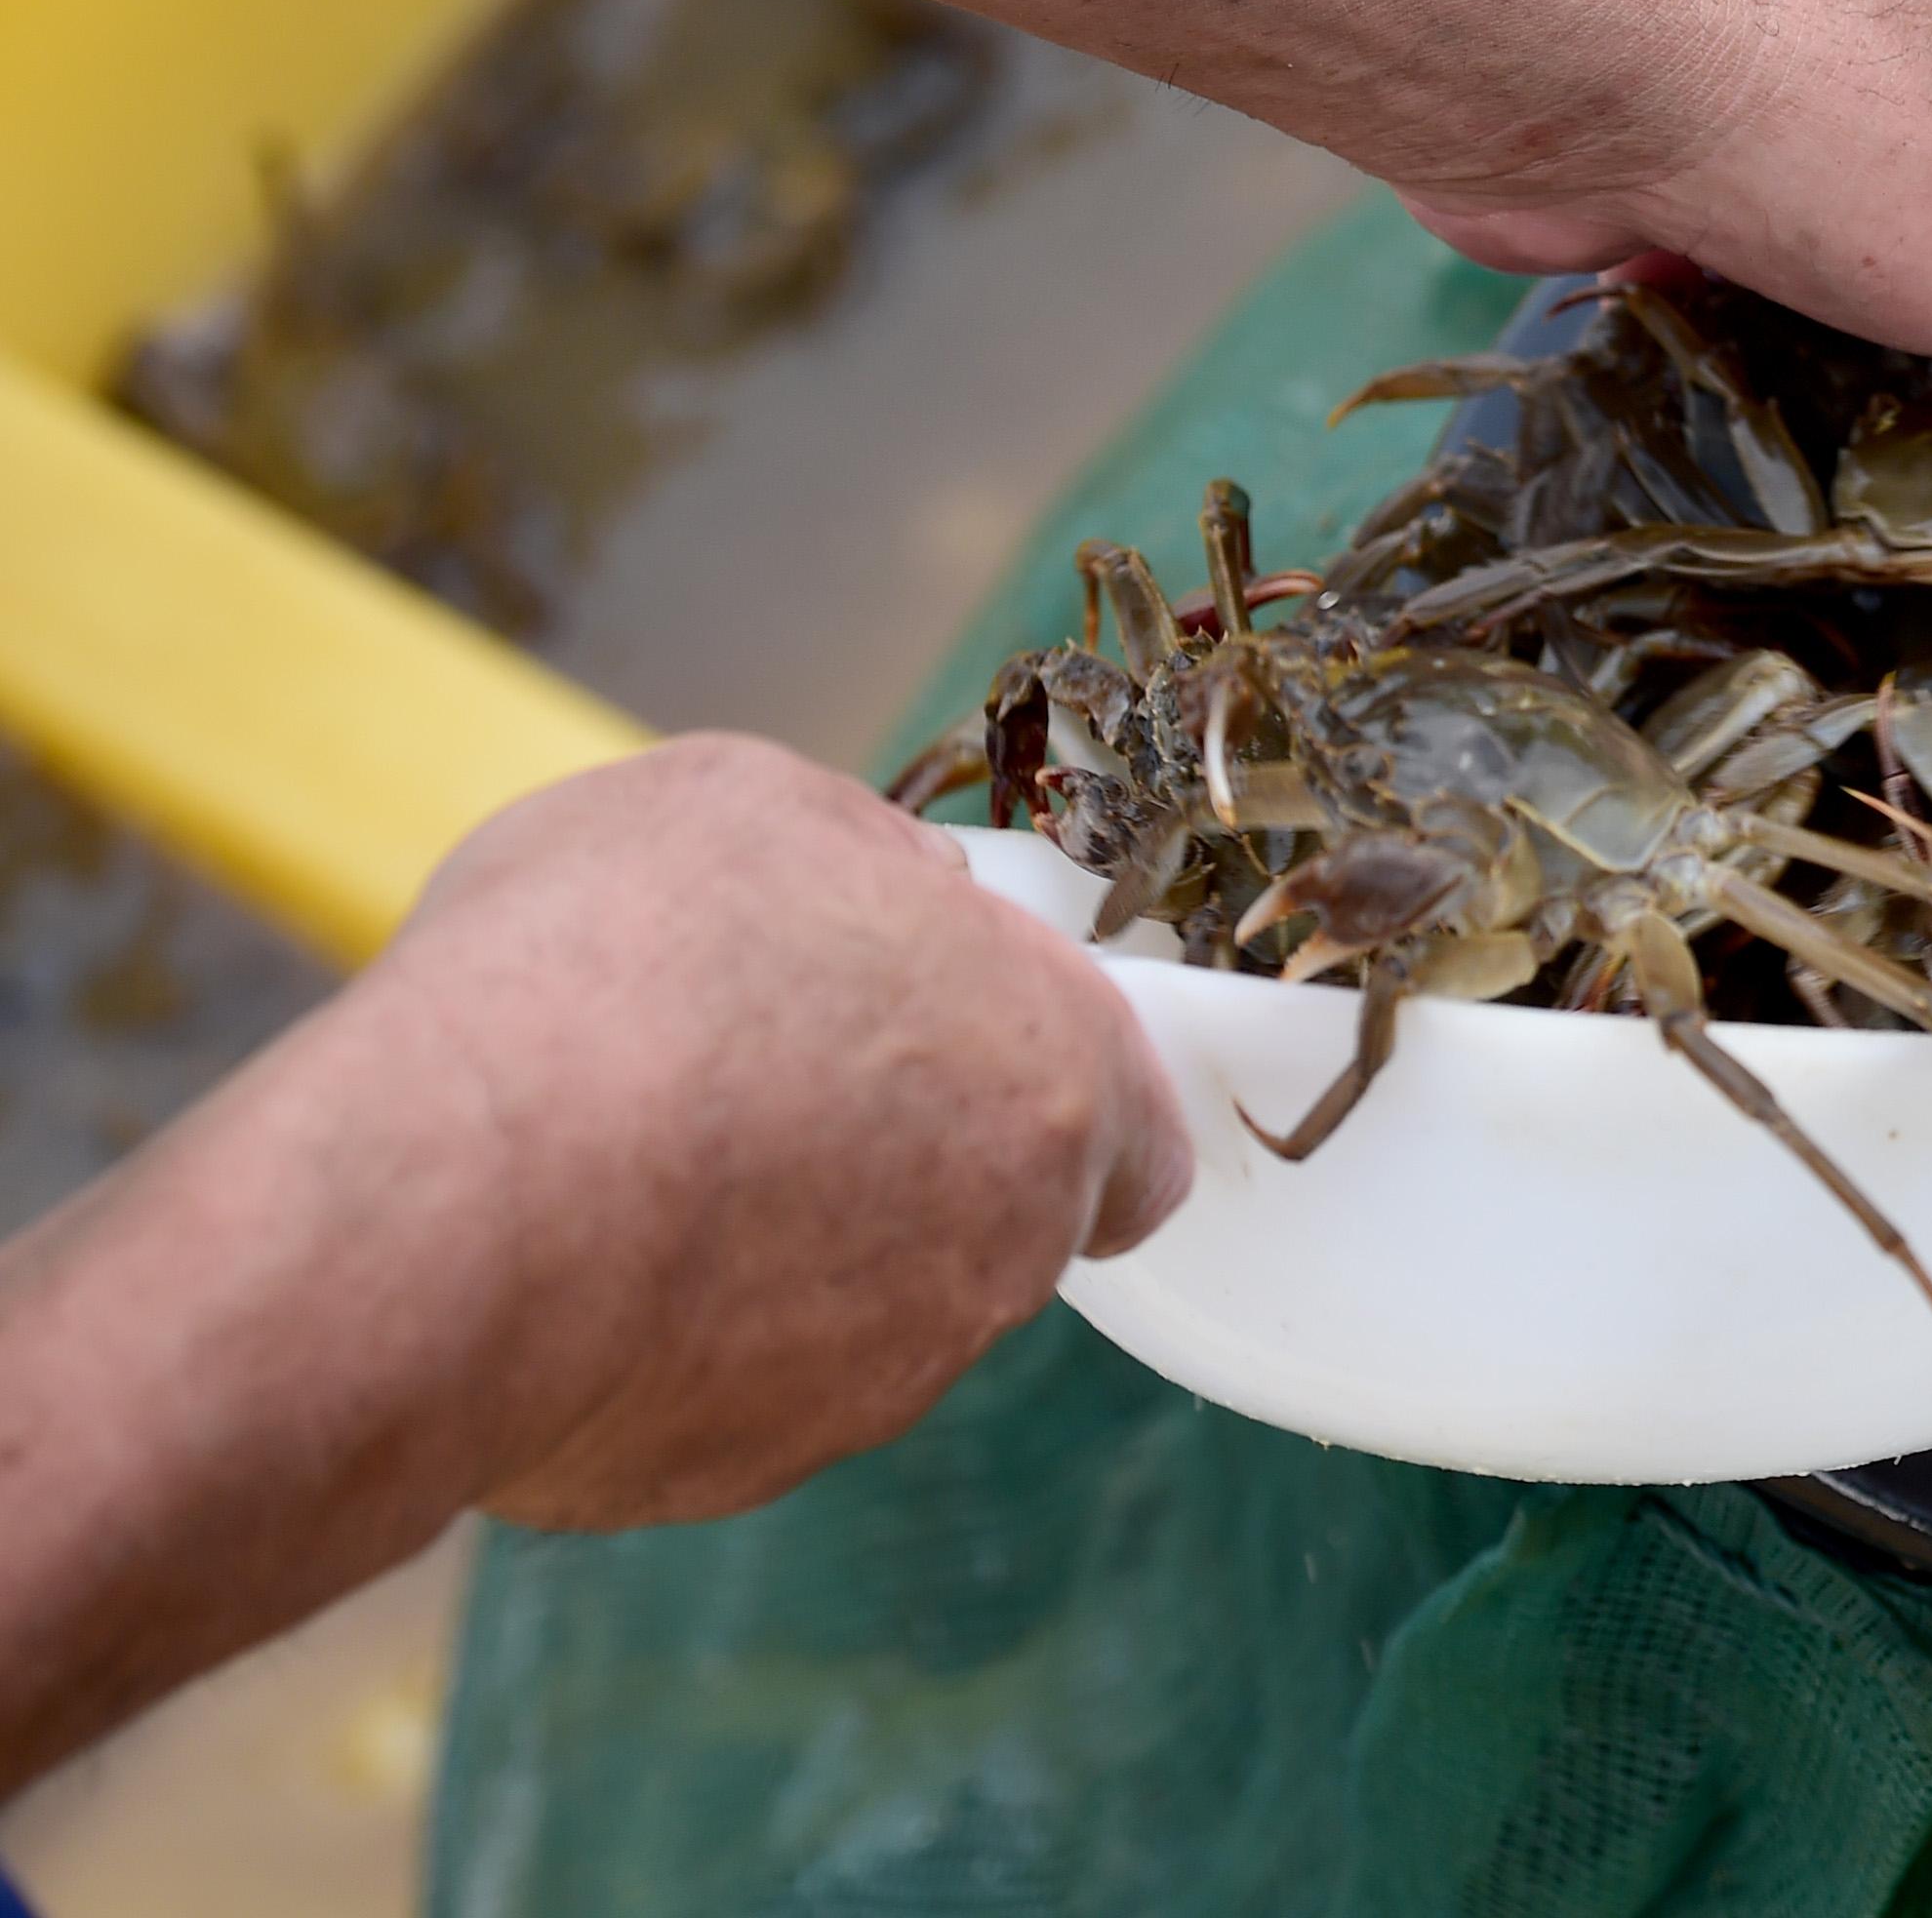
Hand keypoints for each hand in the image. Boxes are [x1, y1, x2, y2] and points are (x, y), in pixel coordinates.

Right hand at [370, 735, 1187, 1526]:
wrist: (446, 1210)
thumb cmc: (612, 975)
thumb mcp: (753, 806)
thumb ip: (869, 866)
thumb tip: (904, 902)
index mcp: (1057, 1076)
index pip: (1137, 1136)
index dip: (1048, 1093)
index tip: (949, 1054)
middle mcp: (1006, 1251)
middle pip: (990, 1217)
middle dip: (890, 1160)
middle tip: (748, 1085)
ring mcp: (879, 1381)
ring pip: (857, 1308)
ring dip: (776, 1245)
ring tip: (624, 1158)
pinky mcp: (739, 1470)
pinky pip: (725, 1391)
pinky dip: (667, 1337)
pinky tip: (565, 1260)